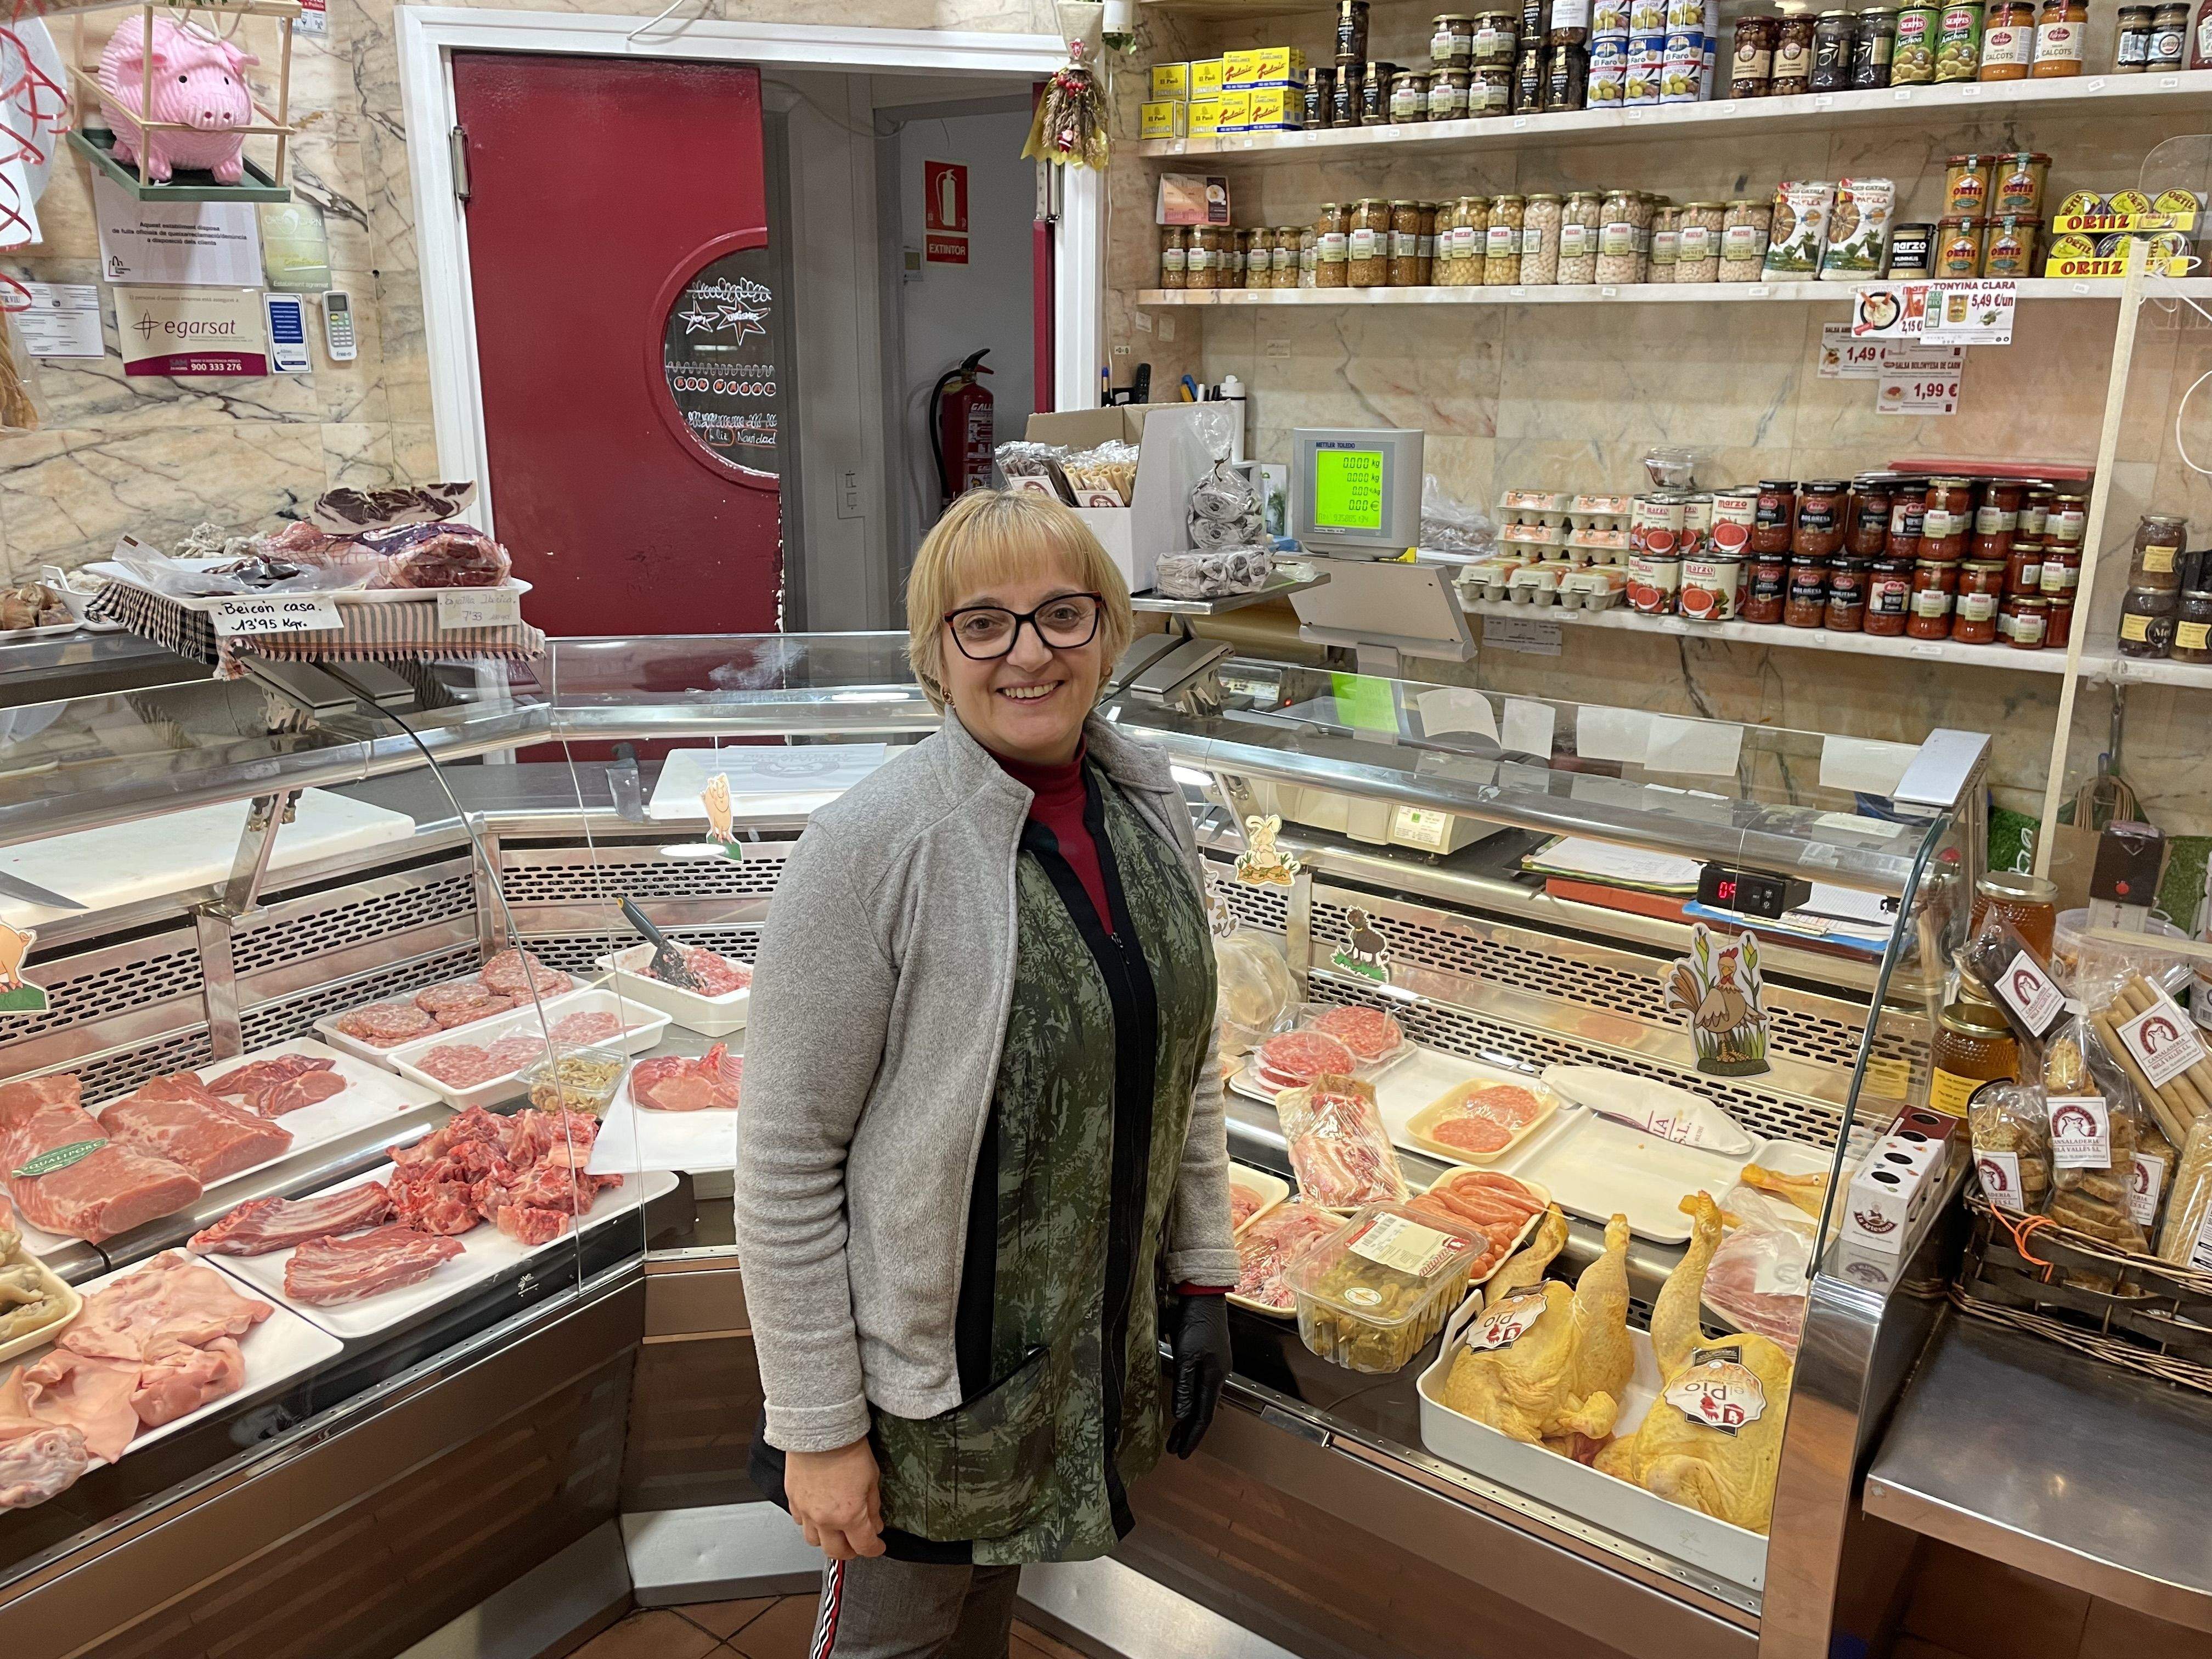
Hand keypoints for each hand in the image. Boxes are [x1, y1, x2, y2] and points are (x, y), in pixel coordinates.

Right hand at [785, 1438, 884, 1559]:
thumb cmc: (847, 1449)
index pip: (864, 1546)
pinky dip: (810, 1523)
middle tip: (858, 1543)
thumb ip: (873, 1507)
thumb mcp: (872, 1478)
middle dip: (851, 1551)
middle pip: (836, 1552)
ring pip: (814, 1541)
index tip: (878, 1546)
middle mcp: (825, 1520)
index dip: (875, 1549)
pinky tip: (819, 1514)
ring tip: (836, 1531)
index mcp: (850, 1516)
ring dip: (827, 1540)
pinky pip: (800, 1522)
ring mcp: (806, 1512)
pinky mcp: (793, 1501)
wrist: (820, 1429)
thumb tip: (875, 1524)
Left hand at [1166, 1291, 1231, 1457]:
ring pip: (1201, 1401)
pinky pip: (1200, 1388)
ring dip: (1188, 1418)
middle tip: (1174, 1448)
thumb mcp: (1186, 1355)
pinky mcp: (1209, 1357)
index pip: (1203, 1416)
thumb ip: (1185, 1386)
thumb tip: (1182, 1415)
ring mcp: (1215, 1366)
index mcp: (1215, 1378)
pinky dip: (1190, 1402)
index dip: (1192, 1436)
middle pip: (1203, 1411)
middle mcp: (1218, 1375)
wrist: (1204, 1296)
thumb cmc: (1195, 1323)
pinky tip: (1183, 1405)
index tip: (1181, 1453)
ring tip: (1174, 1433)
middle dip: (1188, 1432)